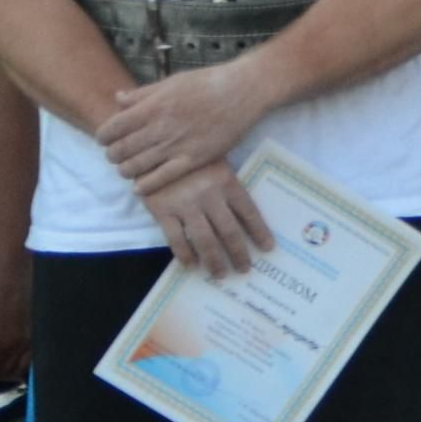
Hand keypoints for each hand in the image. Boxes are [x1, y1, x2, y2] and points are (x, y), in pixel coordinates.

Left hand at [95, 58, 274, 196]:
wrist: (242, 91)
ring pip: (137, 166)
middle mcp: (159, 127)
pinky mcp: (194, 159)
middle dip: (112, 155)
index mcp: (152, 106)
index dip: (103, 136)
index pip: (113, 128)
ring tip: (126, 170)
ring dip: (125, 171)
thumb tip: (118, 99)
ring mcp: (176, 145)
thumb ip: (142, 93)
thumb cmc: (207, 82)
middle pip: (121, 149)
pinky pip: (163, 177)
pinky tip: (139, 188)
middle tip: (115, 156)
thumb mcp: (171, 82)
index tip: (104, 140)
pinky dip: (146, 185)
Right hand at [139, 162, 274, 275]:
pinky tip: (192, 265)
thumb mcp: (217, 165)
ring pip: (204, 240)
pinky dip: (185, 255)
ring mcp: (185, 205)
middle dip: (238, 253)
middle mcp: (209, 196)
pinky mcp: (162, 211)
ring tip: (221, 274)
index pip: (249, 213)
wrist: (153, 147)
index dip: (259, 232)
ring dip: (214, 261)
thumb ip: (229, 189)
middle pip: (229, 232)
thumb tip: (246, 219)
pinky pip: (176, 239)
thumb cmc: (191, 158)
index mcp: (227, 183)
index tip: (267, 248)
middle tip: (244, 269)